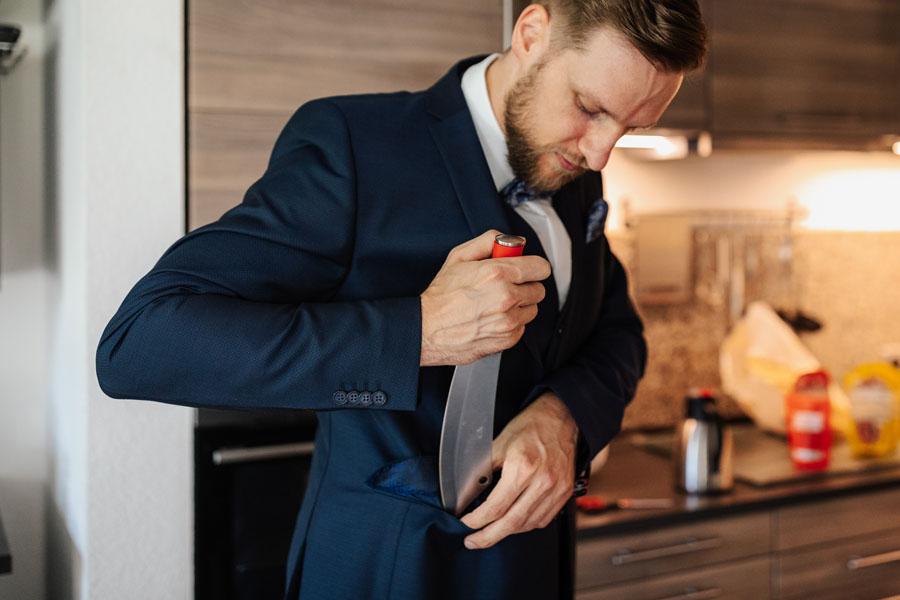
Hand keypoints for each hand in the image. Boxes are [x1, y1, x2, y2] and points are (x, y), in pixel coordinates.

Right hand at [420, 230, 549, 366]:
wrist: (427, 328)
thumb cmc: (441, 296)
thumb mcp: (459, 256)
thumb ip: (487, 241)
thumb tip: (508, 241)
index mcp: (497, 273)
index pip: (540, 267)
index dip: (533, 266)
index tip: (526, 268)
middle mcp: (506, 297)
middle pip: (538, 289)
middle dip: (524, 285)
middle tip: (506, 286)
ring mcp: (508, 320)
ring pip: (532, 309)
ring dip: (520, 305)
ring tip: (497, 303)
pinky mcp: (507, 339)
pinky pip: (522, 327)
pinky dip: (511, 323)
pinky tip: (493, 318)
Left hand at [460, 392, 578, 548]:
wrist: (562, 418)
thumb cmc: (530, 427)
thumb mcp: (498, 443)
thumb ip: (482, 470)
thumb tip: (466, 493)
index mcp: (524, 467)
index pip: (496, 507)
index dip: (477, 520)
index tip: (465, 522)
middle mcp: (543, 482)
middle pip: (511, 523)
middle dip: (488, 536)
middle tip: (472, 541)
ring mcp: (557, 489)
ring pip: (528, 524)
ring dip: (507, 532)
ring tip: (490, 532)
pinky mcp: (565, 493)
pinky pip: (543, 519)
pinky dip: (525, 525)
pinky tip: (513, 523)